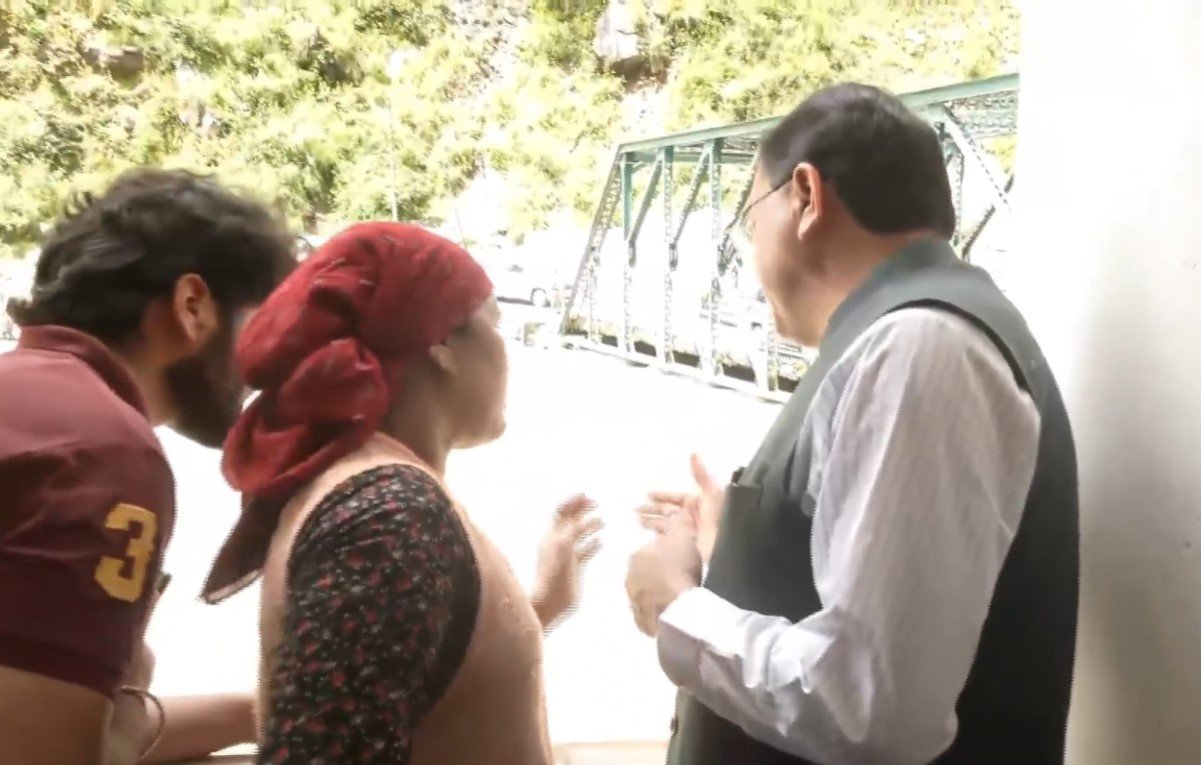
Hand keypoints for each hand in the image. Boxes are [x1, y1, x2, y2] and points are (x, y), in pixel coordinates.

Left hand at [532, 495, 602, 629]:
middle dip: (582, 510)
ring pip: (579, 535)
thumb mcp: (563, 547)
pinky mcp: (575, 568)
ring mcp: (567, 555)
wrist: (550, 602)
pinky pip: (585, 551)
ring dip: (590, 526)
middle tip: (596, 503)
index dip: (571, 502)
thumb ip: (573, 530)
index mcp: (552, 535)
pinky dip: (593, 544)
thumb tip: (583, 518)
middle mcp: (558, 542)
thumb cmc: (553, 574)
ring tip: (602, 522)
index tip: (585, 495)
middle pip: (570, 520)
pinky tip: (602, 541)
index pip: (560, 512)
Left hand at [625, 511, 702, 636]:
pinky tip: (669, 612)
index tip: (677, 561)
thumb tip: (673, 514)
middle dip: (657, 573)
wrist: (678, 608)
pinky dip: (655, 611)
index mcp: (637, 555)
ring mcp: (632, 601)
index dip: (665, 555)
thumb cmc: (680, 569)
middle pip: (645, 572)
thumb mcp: (683, 537)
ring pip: (644, 593)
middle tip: (676, 578)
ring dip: (655, 593)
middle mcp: (628, 577)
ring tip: (674, 598)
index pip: (650, 551)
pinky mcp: (639, 620)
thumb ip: (676, 524)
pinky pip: (647, 613)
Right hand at [636, 454, 724, 563]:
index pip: (675, 497)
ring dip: (651, 522)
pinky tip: (648, 538)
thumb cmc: (720, 519)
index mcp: (697, 504)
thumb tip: (693, 453)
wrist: (725, 550)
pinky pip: (668, 540)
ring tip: (636, 521)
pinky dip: (658, 538)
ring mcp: (687, 533)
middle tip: (634, 510)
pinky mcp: (684, 548)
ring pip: (666, 525)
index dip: (661, 496)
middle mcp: (691, 517)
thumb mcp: (712, 494)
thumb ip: (701, 475)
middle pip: (667, 511)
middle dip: (651, 510)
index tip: (647, 495)